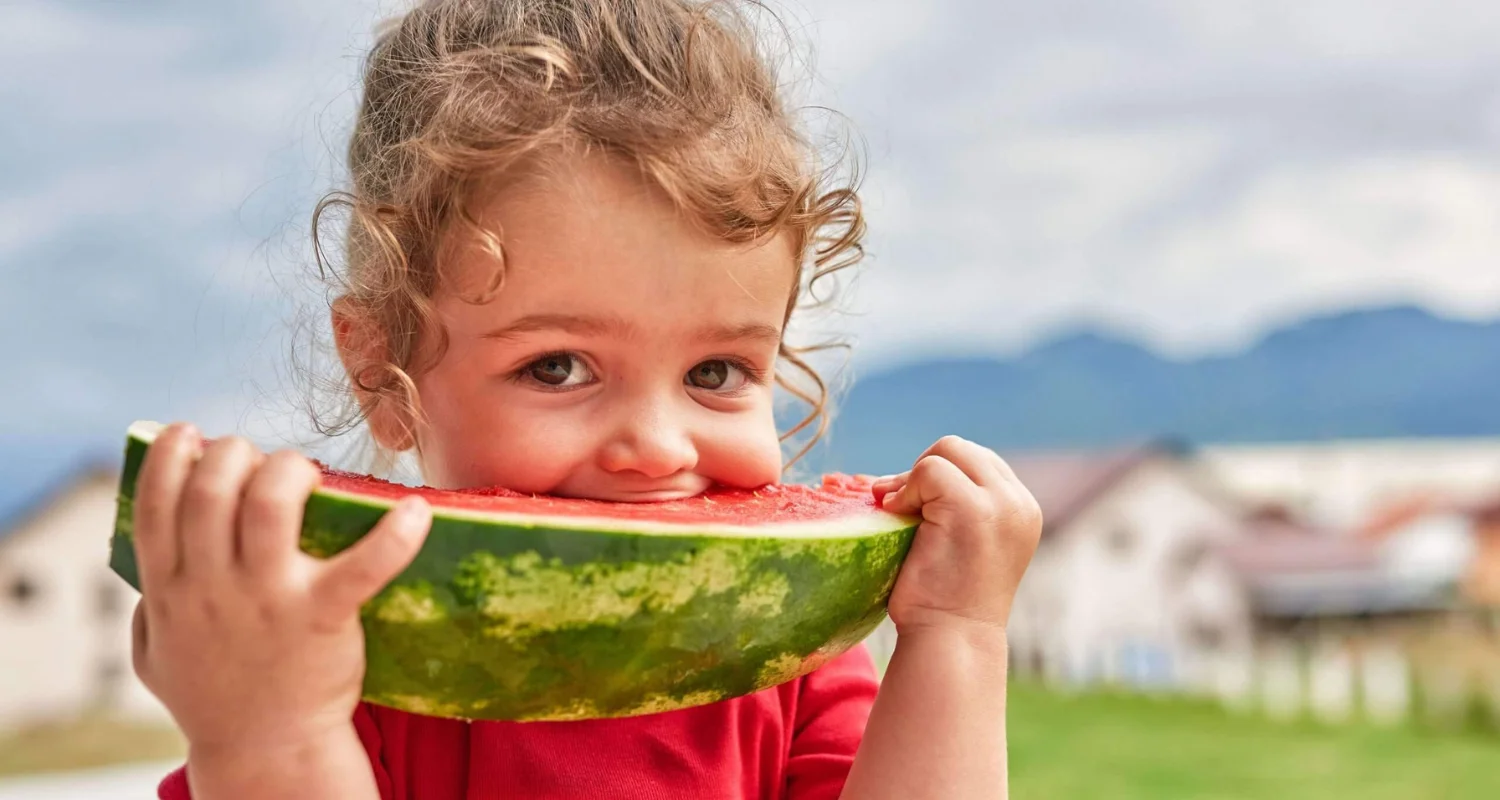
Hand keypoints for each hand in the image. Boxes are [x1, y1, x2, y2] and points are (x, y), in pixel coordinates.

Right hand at [129, 422, 432, 754]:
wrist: (266, 752)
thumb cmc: (213, 698)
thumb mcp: (154, 654)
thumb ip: (147, 605)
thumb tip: (147, 560)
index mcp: (168, 589)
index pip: (154, 503)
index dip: (171, 455)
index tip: (192, 434)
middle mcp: (210, 588)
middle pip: (212, 489)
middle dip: (235, 452)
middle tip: (262, 461)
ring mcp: (266, 602)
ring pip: (269, 506)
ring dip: (289, 471)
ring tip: (306, 474)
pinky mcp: (321, 619)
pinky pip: (361, 567)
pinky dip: (394, 535)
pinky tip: (416, 511)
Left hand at [871, 436, 1041, 635]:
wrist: (950, 641)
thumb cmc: (943, 601)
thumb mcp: (962, 544)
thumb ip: (954, 506)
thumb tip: (901, 475)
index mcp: (1021, 510)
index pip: (977, 462)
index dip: (939, 475)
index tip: (914, 506)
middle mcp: (1018, 503)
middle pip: (960, 449)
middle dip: (923, 470)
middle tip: (899, 504)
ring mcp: (1000, 504)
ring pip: (946, 451)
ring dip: (913, 480)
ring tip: (898, 512)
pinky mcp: (972, 509)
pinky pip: (929, 470)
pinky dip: (905, 489)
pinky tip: (897, 516)